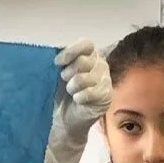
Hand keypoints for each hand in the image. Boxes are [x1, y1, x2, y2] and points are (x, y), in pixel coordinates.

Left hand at [42, 40, 112, 162]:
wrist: (65, 118)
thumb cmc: (61, 92)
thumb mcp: (58, 71)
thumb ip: (61, 57)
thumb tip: (57, 47)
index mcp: (90, 54)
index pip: (86, 44)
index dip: (70, 52)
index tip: (57, 63)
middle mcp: (101, 64)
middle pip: (83, 61)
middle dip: (68, 73)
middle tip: (65, 82)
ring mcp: (106, 79)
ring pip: (83, 78)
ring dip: (72, 88)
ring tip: (72, 92)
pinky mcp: (107, 95)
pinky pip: (89, 93)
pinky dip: (78, 98)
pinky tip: (78, 100)